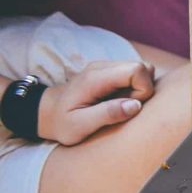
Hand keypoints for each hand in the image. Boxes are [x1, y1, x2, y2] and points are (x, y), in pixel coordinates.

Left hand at [37, 61, 155, 144]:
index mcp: (96, 78)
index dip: (143, 90)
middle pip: (143, 67)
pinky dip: (135, 88)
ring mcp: (107, 67)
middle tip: (124, 107)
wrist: (46, 112)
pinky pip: (136, 74)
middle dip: (144, 90)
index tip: (130, 107)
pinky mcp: (110, 71)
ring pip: (143, 69)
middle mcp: (103, 66)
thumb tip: (136, 105)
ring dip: (140, 89)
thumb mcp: (80, 126)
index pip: (137, 70)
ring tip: (121, 104)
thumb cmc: (62, 123)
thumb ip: (107, 114)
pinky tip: (119, 99)